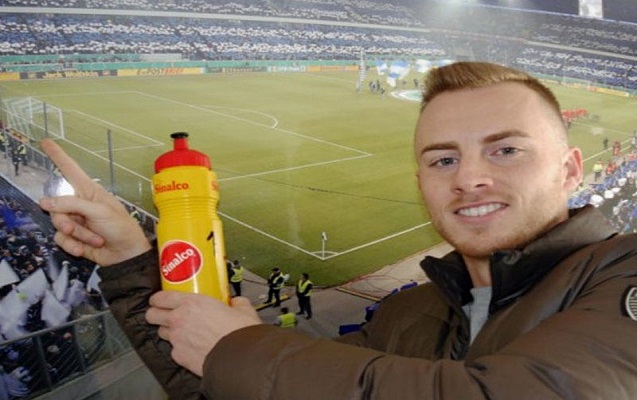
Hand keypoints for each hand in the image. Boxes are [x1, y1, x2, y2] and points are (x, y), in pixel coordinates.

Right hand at [39, 139, 151, 265]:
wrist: (125, 255)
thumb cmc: (120, 228)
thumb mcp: (99, 212)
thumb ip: (71, 204)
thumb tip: (44, 202)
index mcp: (89, 191)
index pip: (70, 170)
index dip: (59, 156)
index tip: (46, 142)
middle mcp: (79, 204)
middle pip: (56, 206)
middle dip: (66, 221)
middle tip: (76, 228)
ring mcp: (76, 221)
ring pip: (57, 224)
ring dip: (76, 235)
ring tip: (94, 239)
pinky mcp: (73, 237)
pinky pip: (60, 239)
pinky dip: (72, 246)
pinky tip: (84, 249)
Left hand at [146, 292, 261, 375]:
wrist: (238, 358)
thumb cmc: (239, 333)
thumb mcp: (243, 310)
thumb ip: (237, 303)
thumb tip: (237, 302)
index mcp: (191, 303)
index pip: (161, 297)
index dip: (158, 299)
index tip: (160, 300)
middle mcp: (178, 320)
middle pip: (152, 315)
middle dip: (155, 314)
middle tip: (165, 314)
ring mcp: (177, 339)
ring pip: (161, 332)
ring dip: (169, 331)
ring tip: (182, 332)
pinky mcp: (179, 356)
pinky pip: (174, 350)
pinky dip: (180, 348)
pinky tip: (192, 347)